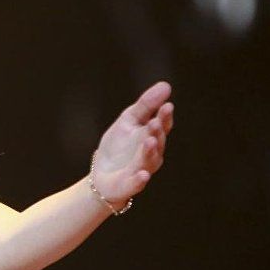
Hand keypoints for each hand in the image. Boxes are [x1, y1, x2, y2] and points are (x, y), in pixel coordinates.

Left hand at [90, 81, 174, 208]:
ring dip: (150, 151)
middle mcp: (151, 154)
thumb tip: (166, 85)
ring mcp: (142, 169)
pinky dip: (140, 179)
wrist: (102, 175)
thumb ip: (146, 104)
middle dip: (157, 132)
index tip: (167, 106)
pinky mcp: (130, 185)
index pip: (162, 125)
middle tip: (155, 122)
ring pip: (149, 160)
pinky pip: (137, 183)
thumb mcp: (129, 120)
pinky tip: (143, 174)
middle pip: (158, 142)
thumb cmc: (119, 146)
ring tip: (150, 140)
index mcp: (152, 136)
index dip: (165, 117)